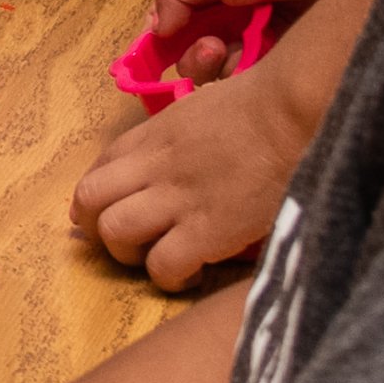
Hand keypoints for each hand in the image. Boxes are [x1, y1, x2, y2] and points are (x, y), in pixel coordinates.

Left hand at [74, 57, 307, 290]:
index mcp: (155, 134)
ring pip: (115, 232)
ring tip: (155, 259)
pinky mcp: (207, 231)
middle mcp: (154, 166)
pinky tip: (191, 275)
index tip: (108, 209)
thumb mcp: (204, 107)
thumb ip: (181, 133)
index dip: (96, 194)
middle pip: (90, 199)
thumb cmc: (263, 105)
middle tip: (122, 241)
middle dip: (94, 225)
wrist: (293, 113)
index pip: (100, 165)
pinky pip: (163, 265)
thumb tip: (180, 155)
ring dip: (126, 254)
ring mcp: (177, 198)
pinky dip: (169, 277)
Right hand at [135, 0, 332, 63]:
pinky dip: (249, 77)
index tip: (159, 58)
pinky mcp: (282, 58)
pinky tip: (260, 61)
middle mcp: (227, 17)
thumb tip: (156, 32)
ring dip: (221, 68)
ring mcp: (255, 40)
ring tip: (240, 50)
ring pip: (220, 74)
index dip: (162, 45)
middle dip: (195, 58)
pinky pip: (252, 80)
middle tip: (214, 46)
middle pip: (192, 57)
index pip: (172, 27)